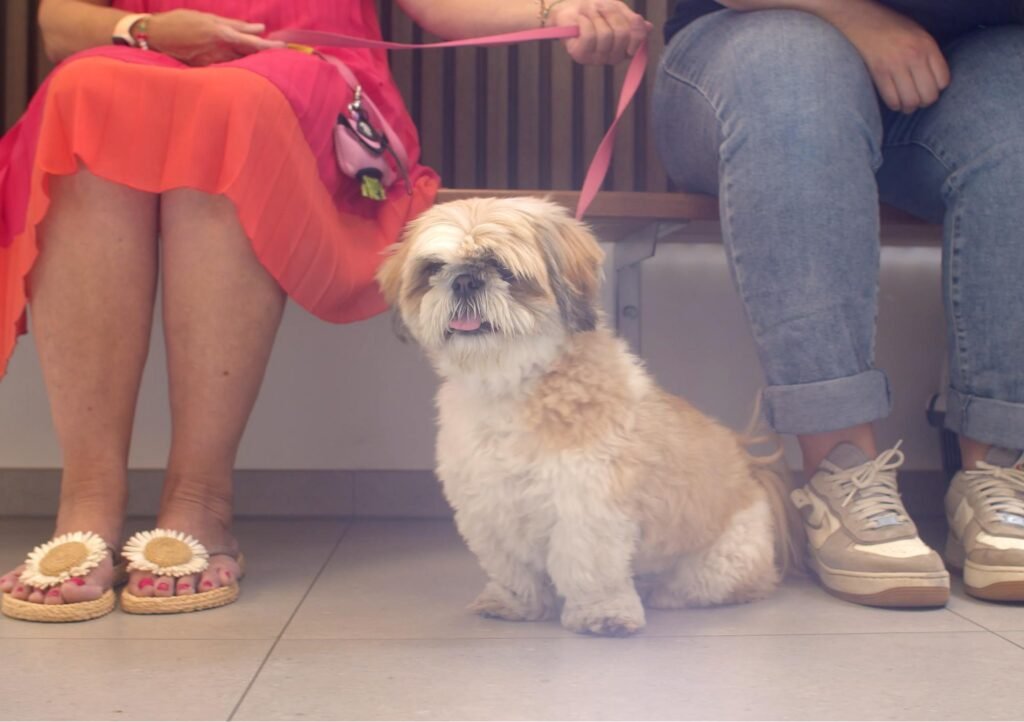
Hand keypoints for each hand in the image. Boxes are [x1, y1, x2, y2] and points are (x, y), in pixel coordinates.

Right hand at [144, 9, 284, 65]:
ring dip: (254, 64)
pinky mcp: (204, 70)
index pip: (253, 44)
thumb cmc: (181, 22)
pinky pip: (226, 70)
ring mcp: (212, 62)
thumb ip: (236, 25)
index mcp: (222, 34)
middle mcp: (219, 51)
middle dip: (266, 57)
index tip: (284, 48)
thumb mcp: (209, 19)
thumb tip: (260, 28)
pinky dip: (237, 69)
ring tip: (267, 63)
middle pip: (249, 57)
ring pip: (240, 65)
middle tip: (282, 57)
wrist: (154, 35)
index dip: (270, 47)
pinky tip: (245, 70)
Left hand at [547, 0, 651, 64]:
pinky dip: (586, 21)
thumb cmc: (595, 10)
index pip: (638, 39)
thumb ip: (632, 21)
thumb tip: (648, 28)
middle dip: (611, 14)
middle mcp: (612, 57)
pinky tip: (581, 18)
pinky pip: (590, 37)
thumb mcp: (618, 11)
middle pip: (622, 35)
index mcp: (624, 48)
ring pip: (606, 35)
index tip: (626, 13)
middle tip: (600, 6)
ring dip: (597, 15)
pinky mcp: (580, 56)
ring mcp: (596, 59)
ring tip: (589, 10)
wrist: (569, 9)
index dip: (635, 24)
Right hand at [823, 0, 948, 112]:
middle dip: (925, 102)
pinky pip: (892, 100)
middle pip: (928, 95)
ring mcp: (895, 66)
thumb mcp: (919, 35)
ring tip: (907, 104)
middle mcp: (914, 56)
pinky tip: (895, 101)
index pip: (943, 80)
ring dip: (910, 107)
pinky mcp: (879, 73)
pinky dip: (895, 106)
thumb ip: (929, 55)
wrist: (864, 21)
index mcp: (927, 46)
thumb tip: (935, 82)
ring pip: (911, 101)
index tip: (930, 87)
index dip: (938, 88)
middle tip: (919, 100)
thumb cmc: (893, 29)